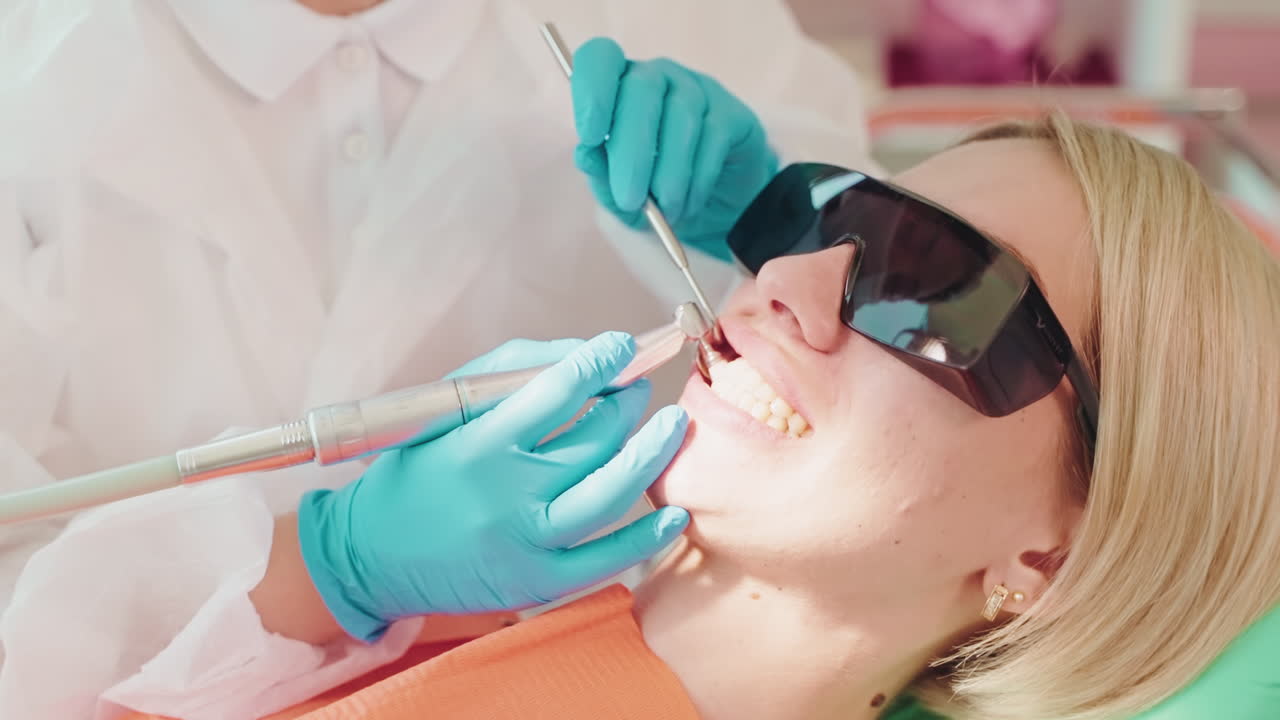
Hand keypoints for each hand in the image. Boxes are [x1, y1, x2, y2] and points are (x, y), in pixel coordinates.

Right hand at [297, 333, 689, 641]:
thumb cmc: (414, 471)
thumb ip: (509, 373)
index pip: (557, 391)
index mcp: (478, 445)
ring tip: (671, 426)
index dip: (599, 362)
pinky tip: (674, 511)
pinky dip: (646, 535)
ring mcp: (525, 542)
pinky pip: (607, 559)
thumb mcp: (445, 409)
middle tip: (637, 387)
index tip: (621, 346)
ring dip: (651, 453)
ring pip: (610, 492)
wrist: (371, 556)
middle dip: (626, 403)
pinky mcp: (538, 583)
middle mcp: (505, 494)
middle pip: (593, 438)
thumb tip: (581, 355)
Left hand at [572, 37, 778, 256]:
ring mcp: (698, 90)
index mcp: (618, 88)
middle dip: (632, 150)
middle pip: (642, 88)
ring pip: (682, 114)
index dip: (593, 90)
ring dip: (669, 171)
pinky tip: (689, 203)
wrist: (715, 211)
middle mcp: (657, 78)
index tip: (590, 136)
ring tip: (666, 211)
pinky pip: (714, 135)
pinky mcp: (732, 113)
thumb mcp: (620, 195)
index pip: (600, 58)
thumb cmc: (656, 195)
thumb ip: (600, 174)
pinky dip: (698, 176)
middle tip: (629, 198)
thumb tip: (585, 152)